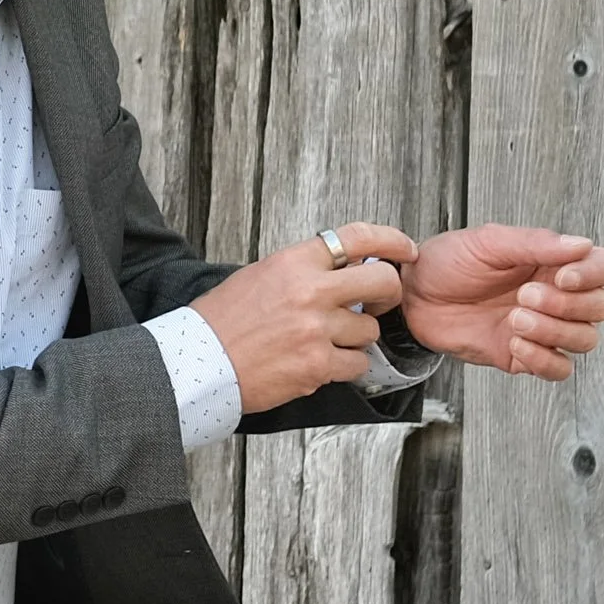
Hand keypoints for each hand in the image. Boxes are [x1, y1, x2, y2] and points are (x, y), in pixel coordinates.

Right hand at [190, 225, 416, 409]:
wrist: (197, 364)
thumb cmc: (221, 322)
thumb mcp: (259, 276)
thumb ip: (302, 271)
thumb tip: (340, 272)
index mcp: (294, 263)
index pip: (358, 237)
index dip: (392, 240)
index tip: (406, 250)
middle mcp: (310, 292)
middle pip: (382, 282)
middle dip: (387, 293)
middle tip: (378, 302)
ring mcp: (316, 330)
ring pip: (369, 331)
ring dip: (356, 338)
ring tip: (326, 341)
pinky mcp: (317, 366)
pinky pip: (357, 364)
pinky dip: (345, 366)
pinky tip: (320, 364)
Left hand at [398, 224, 603, 378]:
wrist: (412, 297)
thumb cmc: (448, 262)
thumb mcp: (489, 242)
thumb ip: (536, 244)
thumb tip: (582, 245)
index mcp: (552, 262)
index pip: (603, 268)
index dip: (593, 275)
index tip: (563, 276)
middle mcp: (555, 296)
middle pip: (600, 307)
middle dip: (570, 305)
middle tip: (525, 296)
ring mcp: (542, 328)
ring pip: (585, 339)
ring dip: (555, 332)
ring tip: (515, 319)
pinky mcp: (523, 356)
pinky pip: (558, 368)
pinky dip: (544, 359)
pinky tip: (514, 343)